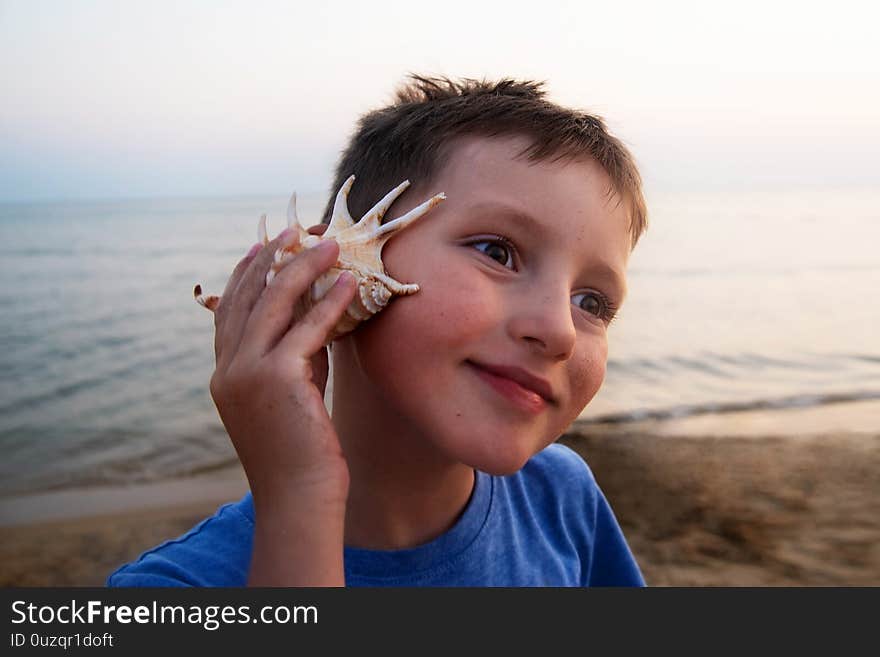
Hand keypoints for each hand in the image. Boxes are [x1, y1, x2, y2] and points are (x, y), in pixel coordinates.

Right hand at [209, 222, 355, 502]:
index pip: (230, 312)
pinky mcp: (277, 379)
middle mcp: (228, 369)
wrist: (299, 499)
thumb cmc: (301, 452)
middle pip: (247, 298)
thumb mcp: (292, 395)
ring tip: (327, 242)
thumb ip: (297, 357)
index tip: (263, 246)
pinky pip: (307, 328)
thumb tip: (318, 317)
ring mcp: (247, 373)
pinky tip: (349, 281)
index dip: (245, 275)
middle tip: (294, 231)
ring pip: (274, 303)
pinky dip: (329, 301)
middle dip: (271, 259)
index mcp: (224, 374)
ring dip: (303, 267)